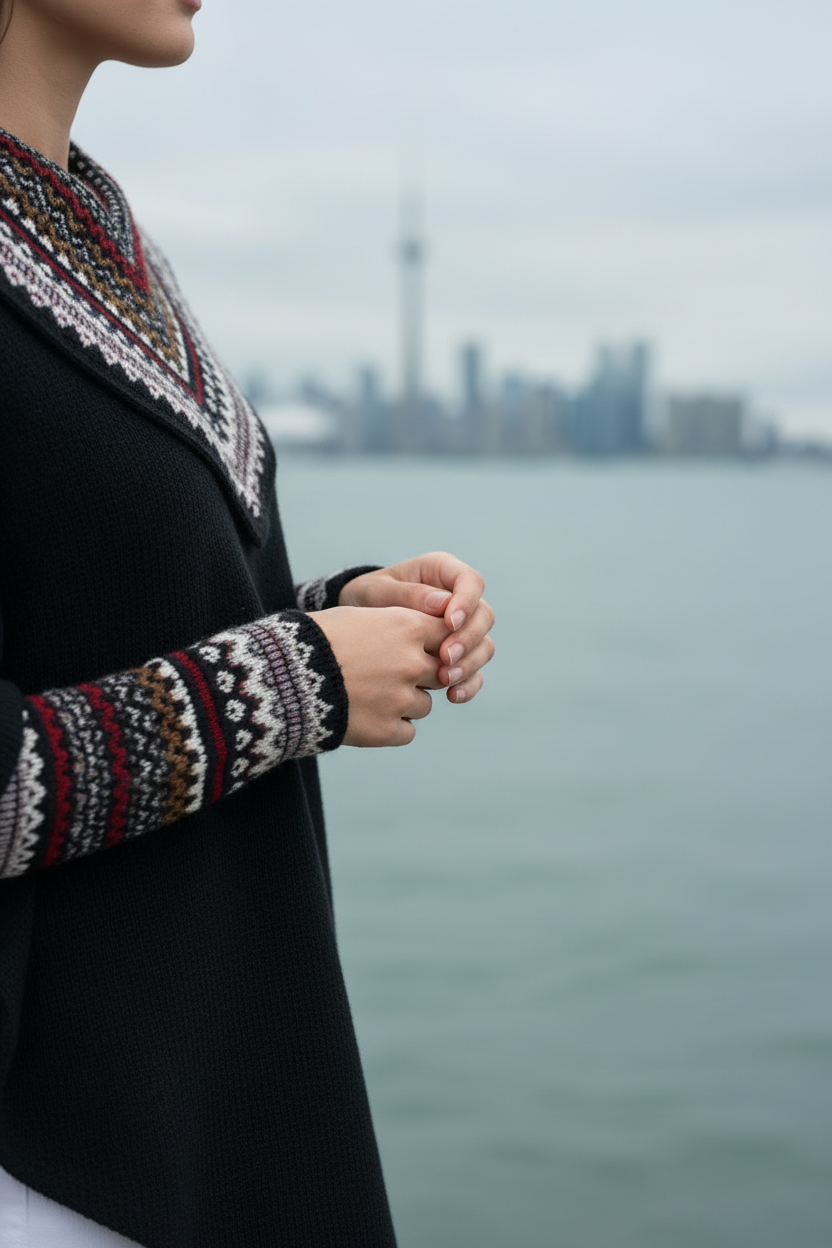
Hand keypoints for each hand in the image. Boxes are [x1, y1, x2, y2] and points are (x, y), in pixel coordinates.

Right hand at [309, 606, 449, 746]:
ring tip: (370, 695)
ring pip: (424, 705)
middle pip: (440, 673)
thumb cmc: (316, 639)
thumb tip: (423, 635)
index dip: (431, 643)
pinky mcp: (387, 730)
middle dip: (420, 675)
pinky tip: (366, 716)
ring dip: (405, 703)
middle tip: (387, 673)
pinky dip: (391, 727)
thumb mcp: (359, 615)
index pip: (446, 634)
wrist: (283, 677)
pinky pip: (408, 731)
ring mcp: (401, 699)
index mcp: (408, 627)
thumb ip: (397, 625)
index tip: (414, 647)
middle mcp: (412, 663)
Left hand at [338, 552, 494, 703]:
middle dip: (468, 639)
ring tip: (444, 679)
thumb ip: (407, 594)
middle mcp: (459, 599)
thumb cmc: (366, 598)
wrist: (355, 627)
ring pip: (484, 645)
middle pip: (484, 616)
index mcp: (443, 573)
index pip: (471, 582)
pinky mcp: (459, 656)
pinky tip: (452, 695)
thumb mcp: (376, 591)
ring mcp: (462, 630)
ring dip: (469, 664)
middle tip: (444, 657)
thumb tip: (442, 604)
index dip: (467, 603)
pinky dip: (469, 684)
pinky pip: (475, 671)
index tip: (449, 623)